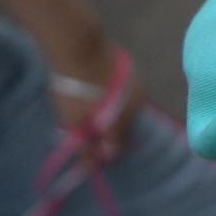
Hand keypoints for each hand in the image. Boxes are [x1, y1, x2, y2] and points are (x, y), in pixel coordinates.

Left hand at [47, 35, 145, 158]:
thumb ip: (86, 148)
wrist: (80, 46)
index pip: (118, 146)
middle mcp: (140, 105)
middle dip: (109, 135)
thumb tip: (94, 168)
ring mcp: (141, 86)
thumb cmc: (75, 88)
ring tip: (94, 115)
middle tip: (90, 136)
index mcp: (125, 119)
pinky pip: (129, 95)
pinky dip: (117, 102)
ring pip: (129, 110)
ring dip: (114, 117)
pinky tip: (101, 97)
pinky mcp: (136, 72)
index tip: (90, 156)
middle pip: (126, 128)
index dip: (104, 154)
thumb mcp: (74, 122)